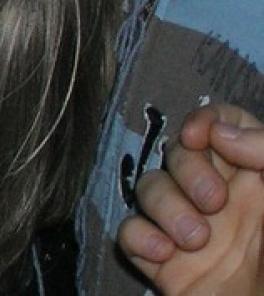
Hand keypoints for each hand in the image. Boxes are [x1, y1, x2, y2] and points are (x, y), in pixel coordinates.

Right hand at [121, 104, 263, 295]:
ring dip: (166, 208)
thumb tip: (217, 134)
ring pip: (149, 187)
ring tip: (196, 241)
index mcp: (254, 177)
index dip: (204, 121)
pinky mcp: (163, 261)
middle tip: (213, 203)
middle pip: (178, 151)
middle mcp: (219, 196)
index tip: (199, 138)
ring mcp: (187, 227)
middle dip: (187, 170)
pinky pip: (129, 232)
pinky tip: (165, 255)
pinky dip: (140, 238)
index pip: (221, 125)